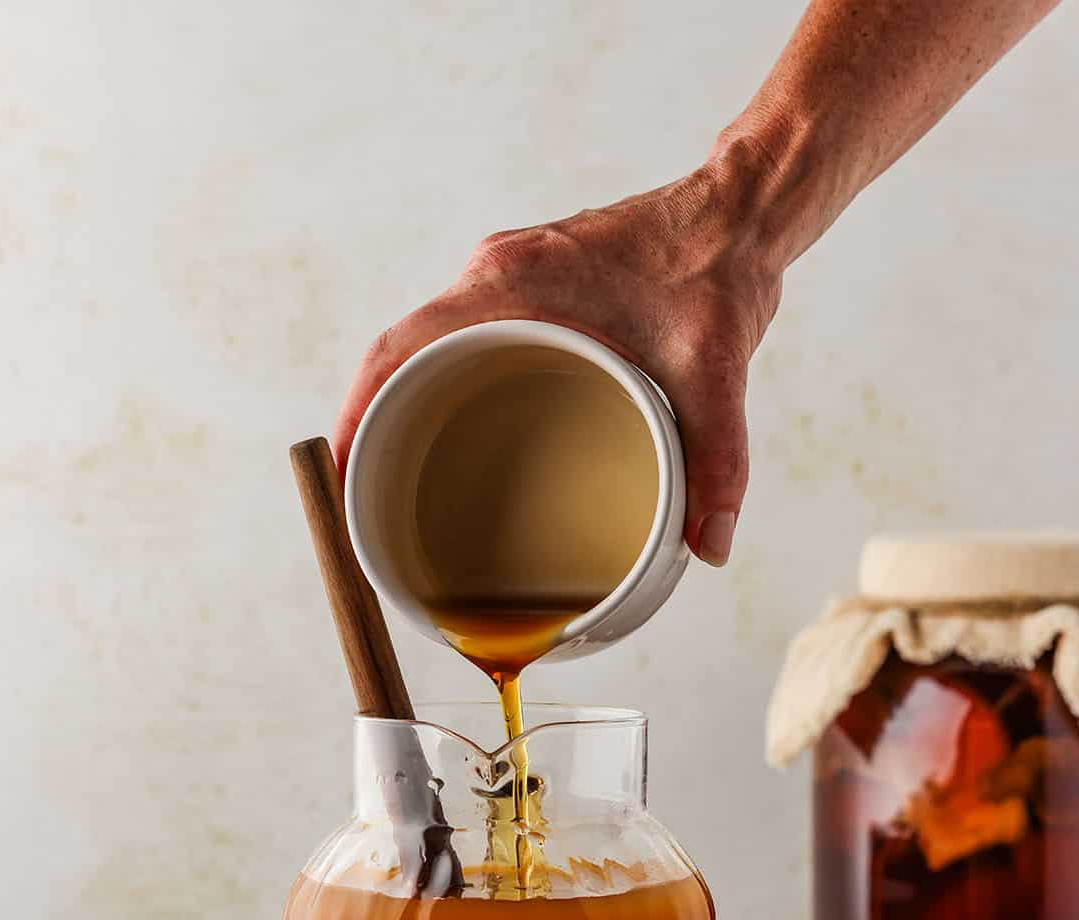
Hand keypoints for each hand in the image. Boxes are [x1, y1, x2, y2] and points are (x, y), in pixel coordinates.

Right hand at [334, 150, 783, 567]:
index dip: (358, 412)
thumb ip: (718, 461)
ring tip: (396, 478)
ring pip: (427, 345)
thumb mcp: (717, 373)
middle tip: (364, 497)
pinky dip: (443, 386)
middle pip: (400, 352)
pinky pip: (460, 338)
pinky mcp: (527, 286)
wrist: (740, 212)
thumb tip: (712, 548)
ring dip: (405, 405)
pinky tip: (455, 439)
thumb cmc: (717, 273)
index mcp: (512, 284)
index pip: (400, 346)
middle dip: (372, 423)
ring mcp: (507, 277)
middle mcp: (495, 275)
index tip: (339, 472)